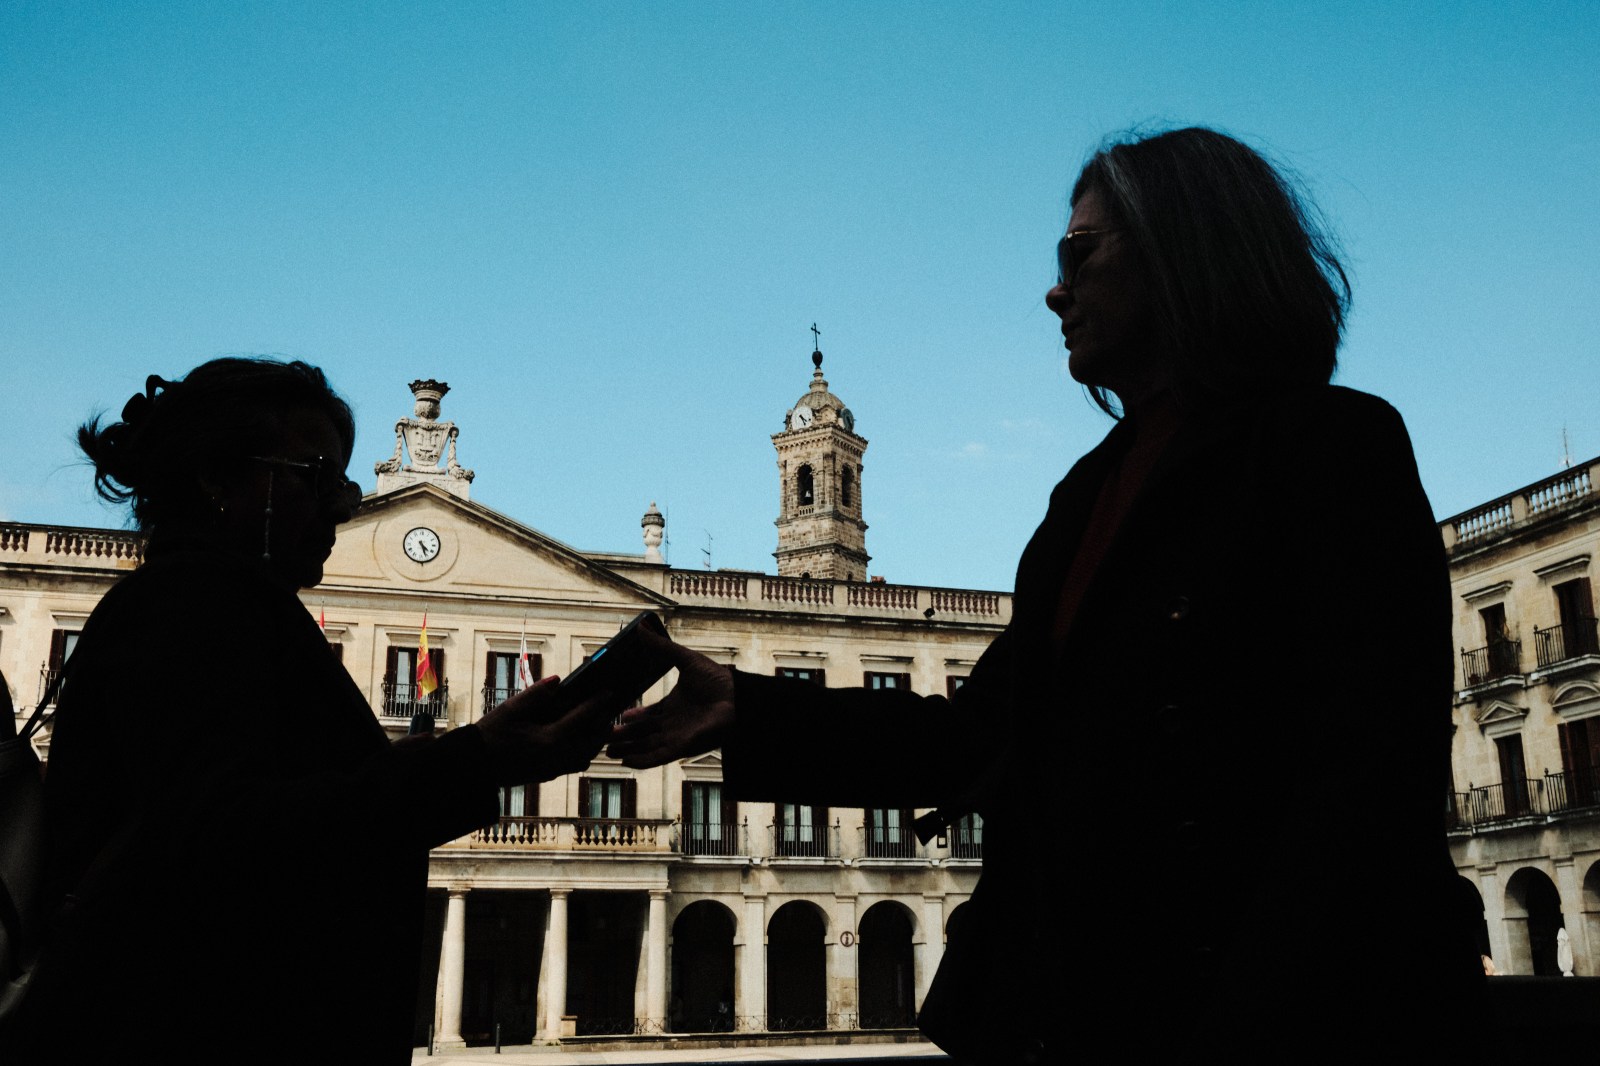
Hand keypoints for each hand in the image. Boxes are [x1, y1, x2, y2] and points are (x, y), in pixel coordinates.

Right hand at [476, 675, 619, 785]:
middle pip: (593, 743)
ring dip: (595, 742)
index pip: (582, 718)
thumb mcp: (510, 710)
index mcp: (547, 739)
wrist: (473, 766)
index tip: (609, 692)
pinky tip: (578, 739)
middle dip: (604, 726)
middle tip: (609, 710)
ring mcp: (552, 770)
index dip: (598, 703)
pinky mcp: (547, 776)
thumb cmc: (489, 735)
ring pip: (586, 757)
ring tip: (597, 724)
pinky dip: (583, 752)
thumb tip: (558, 680)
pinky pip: (574, 765)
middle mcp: (554, 758)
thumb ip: (535, 694)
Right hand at [607, 634, 734, 767]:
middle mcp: (675, 723)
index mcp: (674, 706)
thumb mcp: (685, 659)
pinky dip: (644, 760)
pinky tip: (627, 761)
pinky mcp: (684, 746)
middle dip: (624, 737)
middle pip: (644, 733)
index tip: (616, 716)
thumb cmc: (718, 679)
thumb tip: (642, 628)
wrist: (738, 696)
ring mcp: (679, 736)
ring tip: (609, 753)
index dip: (633, 718)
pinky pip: (660, 756)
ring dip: (629, 750)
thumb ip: (662, 647)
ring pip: (648, 746)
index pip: (649, 715)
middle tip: (604, 737)